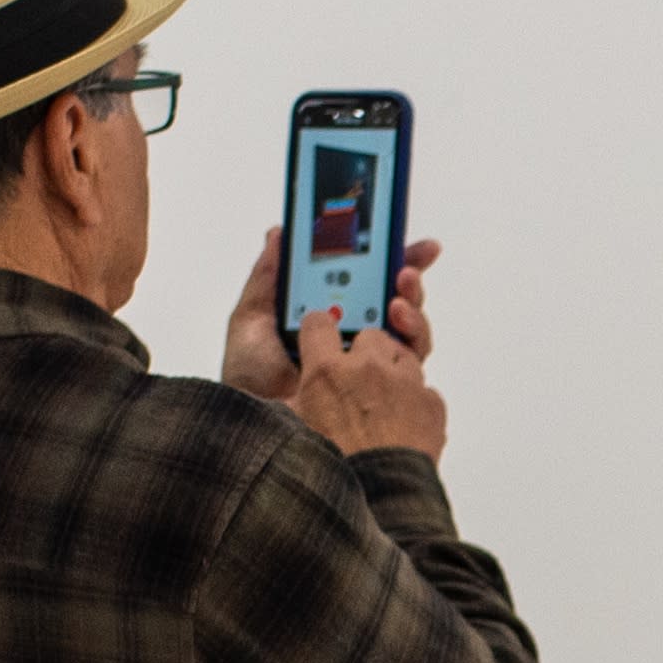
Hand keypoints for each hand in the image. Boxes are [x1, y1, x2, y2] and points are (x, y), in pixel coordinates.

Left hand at [227, 229, 447, 459]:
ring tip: (402, 287)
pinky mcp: (386, 390)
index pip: (359, 281)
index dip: (379, 257)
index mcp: (323, 320)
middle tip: (407, 262)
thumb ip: (268, 278)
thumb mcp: (250, 322)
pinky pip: (413, 357)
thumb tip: (279, 234)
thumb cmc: (249, 384)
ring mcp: (371, 366)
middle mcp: (352, 340)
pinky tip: (398, 317)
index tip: (393, 233)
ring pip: (407, 325)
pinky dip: (413, 331)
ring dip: (411, 300)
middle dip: (406, 274)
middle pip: (391, 299)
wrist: (260, 429)